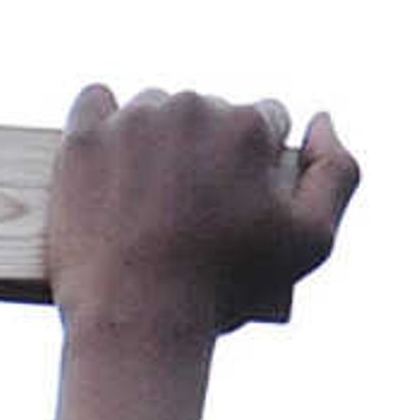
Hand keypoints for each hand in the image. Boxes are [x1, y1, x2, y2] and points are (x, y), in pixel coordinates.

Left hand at [48, 85, 358, 340]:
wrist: (136, 317)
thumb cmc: (224, 287)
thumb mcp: (312, 240)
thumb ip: (337, 171)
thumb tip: (318, 121)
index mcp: (249, 125)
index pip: (263, 121)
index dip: (253, 162)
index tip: (233, 199)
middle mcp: (192, 109)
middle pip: (208, 114)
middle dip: (204, 151)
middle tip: (186, 207)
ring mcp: (132, 123)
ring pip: (154, 110)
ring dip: (155, 139)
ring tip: (146, 194)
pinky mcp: (82, 142)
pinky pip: (92, 102)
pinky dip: (100, 118)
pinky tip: (105, 148)